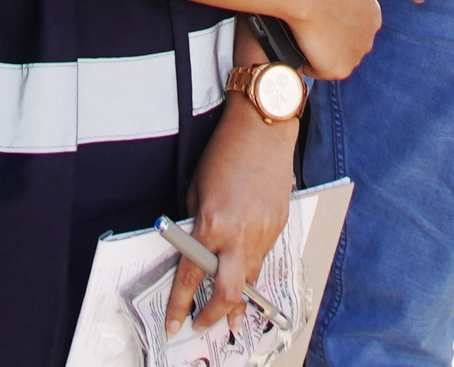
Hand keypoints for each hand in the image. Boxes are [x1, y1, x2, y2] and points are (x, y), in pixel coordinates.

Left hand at [183, 105, 300, 328]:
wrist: (262, 129)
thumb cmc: (225, 152)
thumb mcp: (196, 190)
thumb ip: (195, 225)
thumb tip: (194, 250)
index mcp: (211, 224)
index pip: (191, 277)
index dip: (179, 304)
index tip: (174, 322)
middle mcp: (238, 234)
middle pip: (228, 293)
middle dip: (214, 315)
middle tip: (203, 324)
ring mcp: (263, 232)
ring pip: (250, 279)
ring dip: (238, 297)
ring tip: (229, 314)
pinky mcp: (278, 225)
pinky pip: (262, 257)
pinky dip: (250, 267)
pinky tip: (243, 269)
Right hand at [268, 0, 403, 77]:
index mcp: (372, 16)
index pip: (354, 26)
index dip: (336, 20)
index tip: (323, 11)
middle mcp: (368, 39)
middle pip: (345, 45)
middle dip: (329, 38)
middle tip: (313, 21)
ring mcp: (354, 56)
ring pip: (333, 59)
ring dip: (320, 51)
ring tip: (307, 32)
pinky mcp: (337, 69)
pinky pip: (320, 71)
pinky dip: (309, 62)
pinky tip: (302, 44)